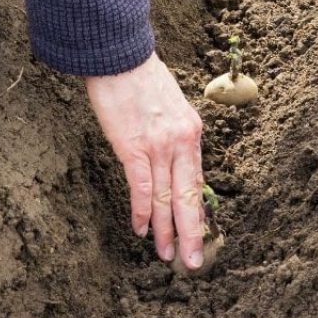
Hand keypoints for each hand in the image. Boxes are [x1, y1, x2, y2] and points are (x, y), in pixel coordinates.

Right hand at [85, 53, 205, 268]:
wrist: (118, 54)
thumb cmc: (138, 75)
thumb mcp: (168, 104)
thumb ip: (171, 132)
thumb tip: (166, 155)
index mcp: (191, 131)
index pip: (197, 181)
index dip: (196, 212)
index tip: (198, 234)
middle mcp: (181, 142)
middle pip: (188, 197)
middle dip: (191, 233)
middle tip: (192, 262)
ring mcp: (159, 146)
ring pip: (166, 198)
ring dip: (166, 230)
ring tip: (168, 255)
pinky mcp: (133, 147)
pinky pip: (141, 188)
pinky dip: (142, 212)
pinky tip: (142, 231)